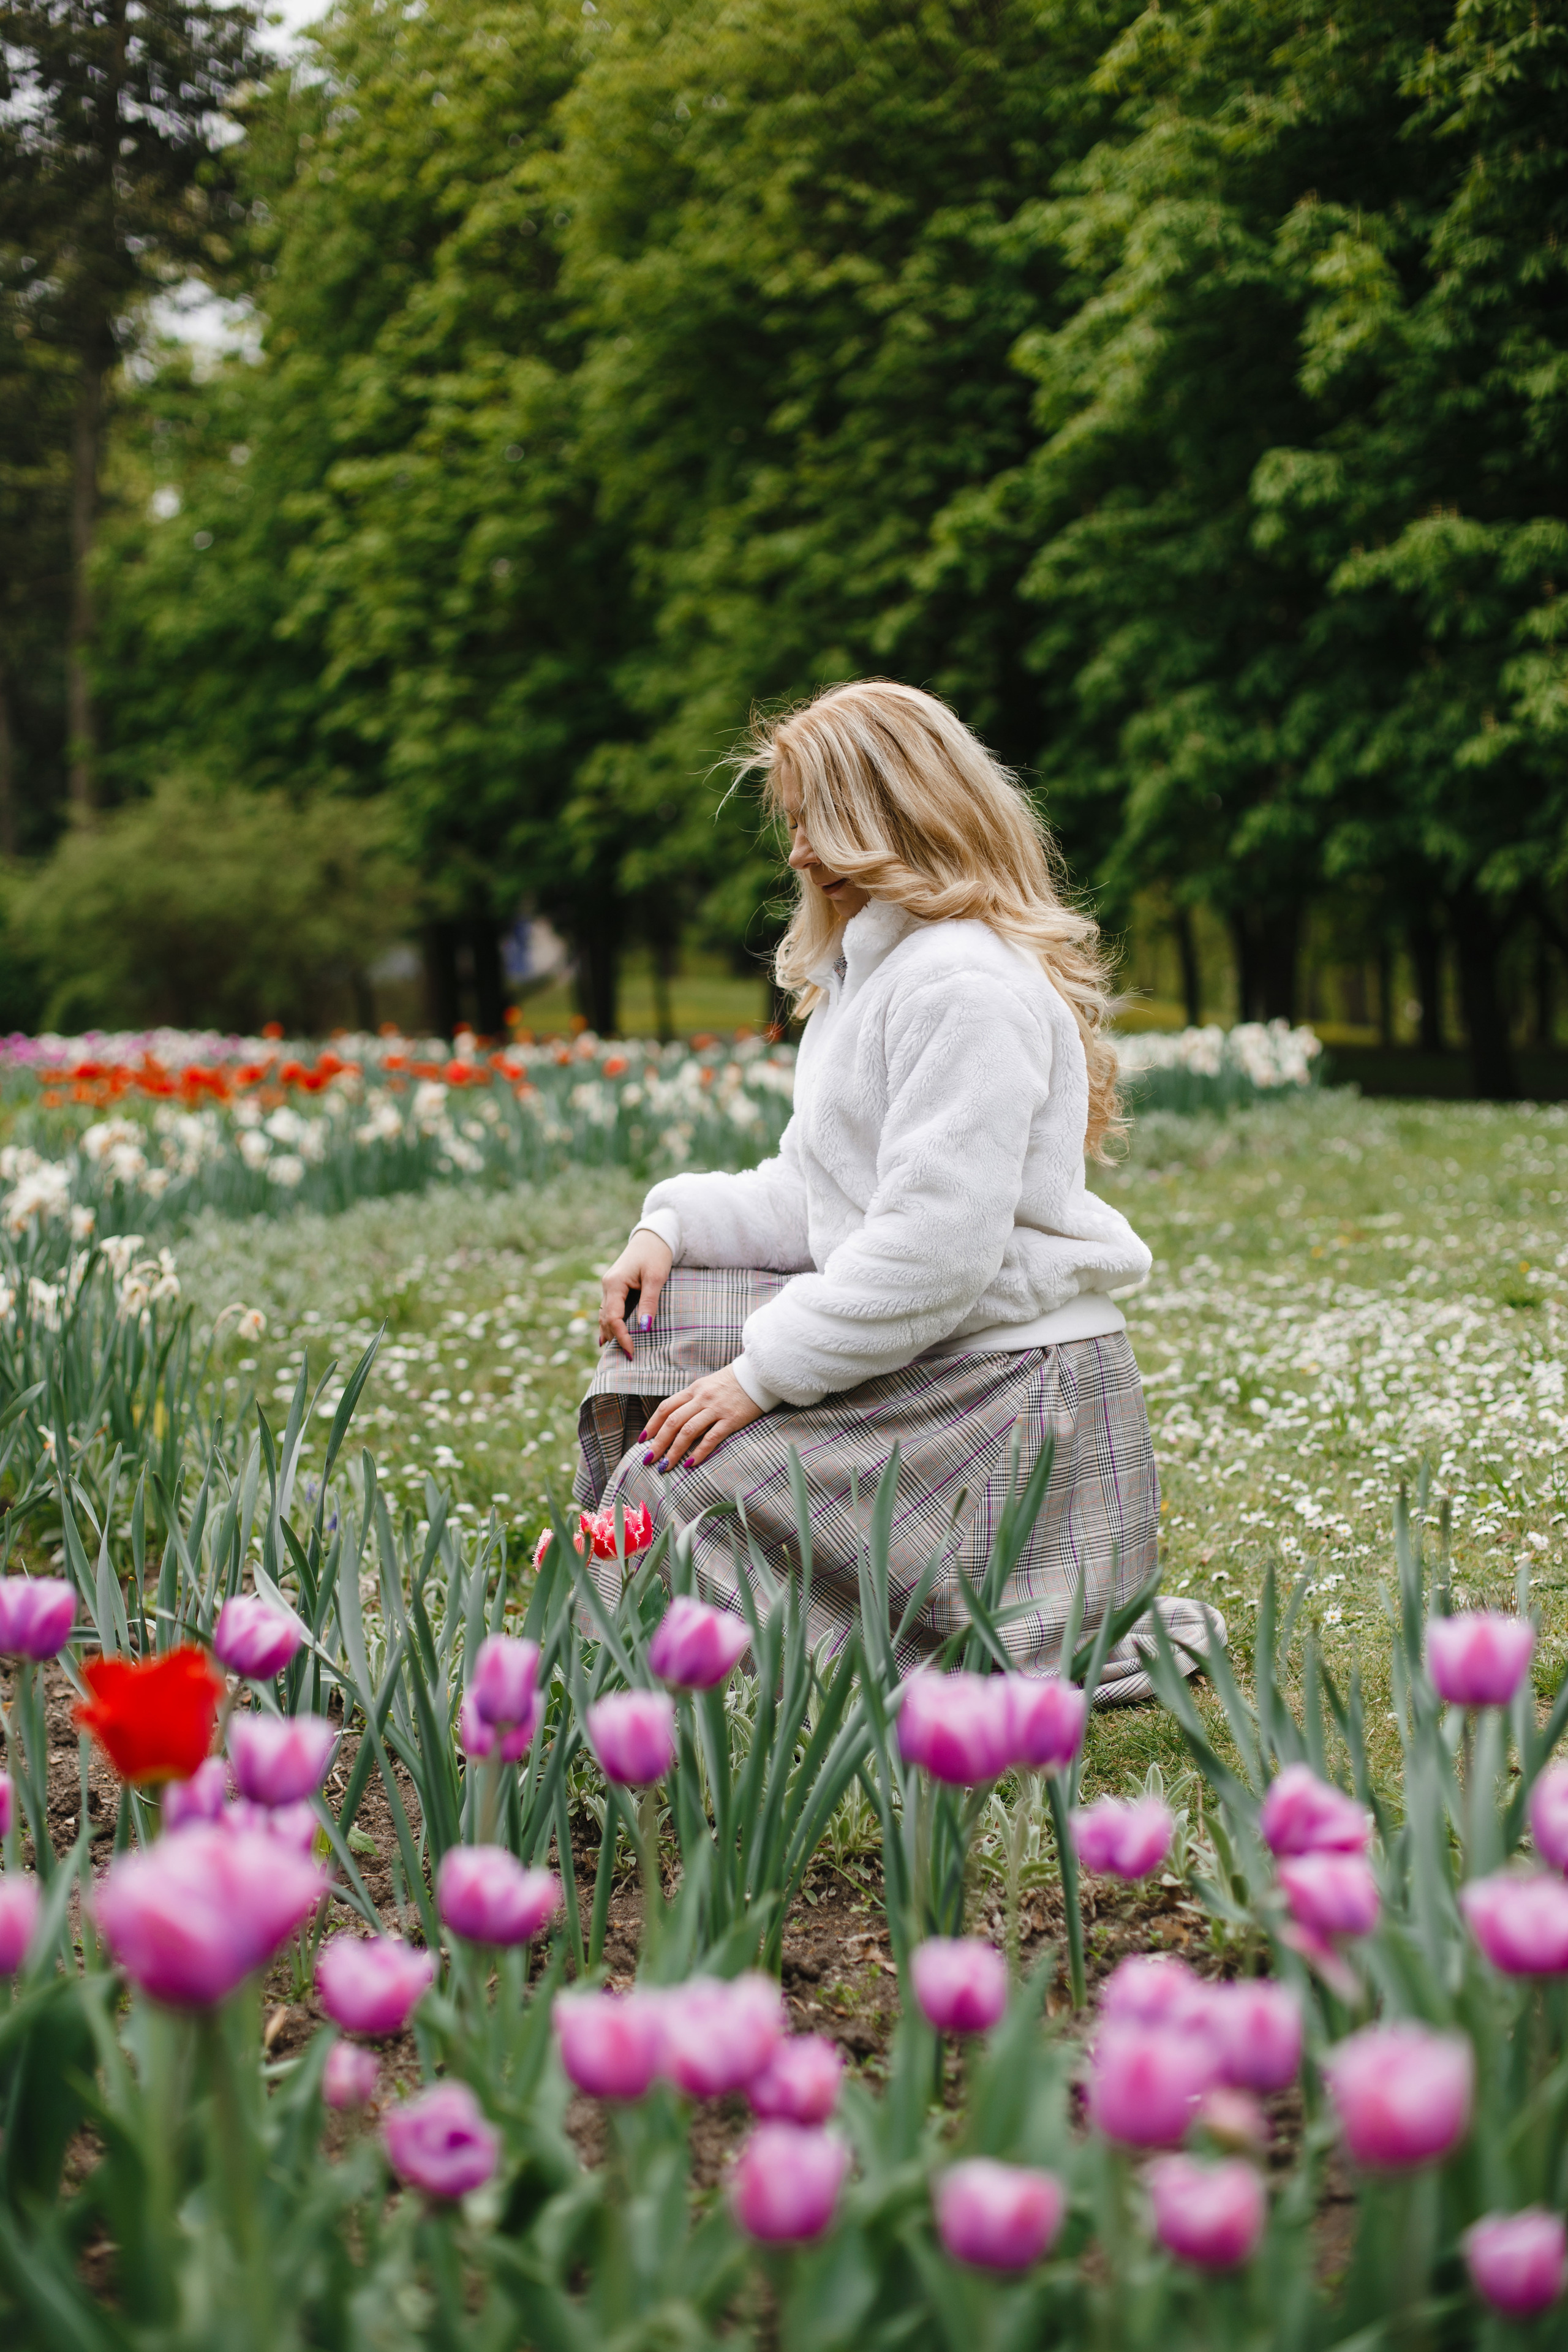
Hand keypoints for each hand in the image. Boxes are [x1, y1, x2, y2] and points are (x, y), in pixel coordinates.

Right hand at [599, 1231, 673, 1358]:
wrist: (654, 1236)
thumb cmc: (656, 1254)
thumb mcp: (656, 1277)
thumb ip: (649, 1302)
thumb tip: (643, 1327)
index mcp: (614, 1283)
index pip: (613, 1318)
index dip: (621, 1337)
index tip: (632, 1352)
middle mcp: (607, 1286)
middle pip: (606, 1319)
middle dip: (614, 1339)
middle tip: (627, 1358)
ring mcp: (609, 1286)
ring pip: (605, 1315)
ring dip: (611, 1333)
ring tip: (619, 1352)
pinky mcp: (615, 1287)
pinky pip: (609, 1309)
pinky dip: (611, 1323)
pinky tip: (610, 1337)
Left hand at [641, 1365, 762, 1473]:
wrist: (758, 1375)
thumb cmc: (731, 1383)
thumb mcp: (707, 1386)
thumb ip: (692, 1400)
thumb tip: (674, 1421)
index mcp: (693, 1389)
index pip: (666, 1408)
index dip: (652, 1425)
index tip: (643, 1440)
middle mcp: (701, 1398)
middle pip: (672, 1422)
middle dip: (658, 1442)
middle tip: (649, 1459)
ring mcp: (716, 1409)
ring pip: (688, 1431)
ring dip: (674, 1451)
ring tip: (666, 1466)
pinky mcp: (731, 1419)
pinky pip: (711, 1437)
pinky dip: (699, 1452)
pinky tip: (691, 1464)